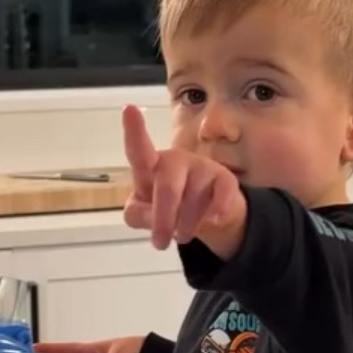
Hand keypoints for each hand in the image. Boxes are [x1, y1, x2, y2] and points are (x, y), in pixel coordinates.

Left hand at [122, 105, 245, 254]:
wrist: (208, 214)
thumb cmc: (168, 205)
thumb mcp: (144, 214)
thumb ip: (137, 214)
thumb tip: (151, 217)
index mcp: (151, 166)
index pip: (139, 150)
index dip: (134, 131)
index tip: (128, 109)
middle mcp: (176, 160)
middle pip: (167, 189)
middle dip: (163, 221)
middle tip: (161, 244)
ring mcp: (202, 167)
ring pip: (191, 203)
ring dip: (186, 227)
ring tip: (184, 233)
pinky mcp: (225, 179)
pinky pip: (220, 200)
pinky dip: (214, 216)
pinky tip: (212, 220)